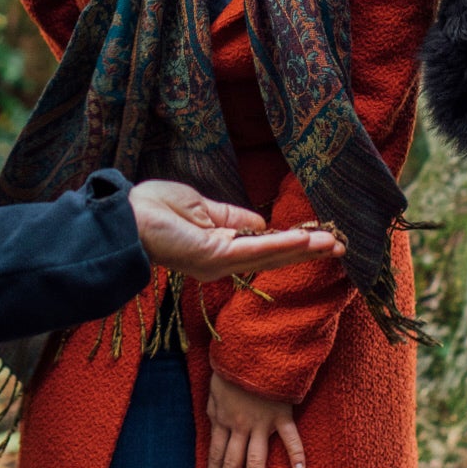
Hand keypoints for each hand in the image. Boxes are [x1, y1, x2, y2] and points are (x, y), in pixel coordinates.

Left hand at [128, 180, 339, 280]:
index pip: (264, 247)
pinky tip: (304, 243)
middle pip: (273, 256)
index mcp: (220, 248)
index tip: (318, 238)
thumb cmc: (155, 209)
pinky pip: (255, 250)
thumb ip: (232, 218)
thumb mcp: (202, 207)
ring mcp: (220, 261)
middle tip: (340, 247)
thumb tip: (261, 223)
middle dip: (307, 252)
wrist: (126, 218)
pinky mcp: (215, 257)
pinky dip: (281, 246)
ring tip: (333, 245)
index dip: (291, 243)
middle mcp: (224, 260)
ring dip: (303, 250)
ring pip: (270, 255)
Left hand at [205, 371, 303, 467]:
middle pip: (232, 463)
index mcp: (222, 419)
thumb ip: (215, 409)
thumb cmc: (231, 366)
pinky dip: (297, 454)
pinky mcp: (281, 415)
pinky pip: (290, 438)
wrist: (251, 350)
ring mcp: (262, 423)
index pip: (216, 454)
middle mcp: (240, 426)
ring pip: (256, 460)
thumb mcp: (214, 388)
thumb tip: (214, 423)